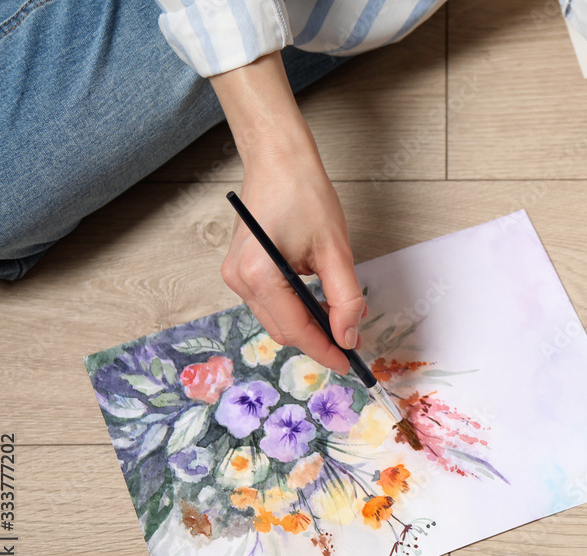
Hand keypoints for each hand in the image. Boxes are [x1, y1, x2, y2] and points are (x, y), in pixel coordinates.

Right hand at [211, 53, 364, 374]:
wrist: (278, 160)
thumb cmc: (304, 194)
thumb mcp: (336, 250)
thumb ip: (345, 298)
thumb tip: (349, 335)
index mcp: (260, 276)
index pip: (296, 330)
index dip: (325, 351)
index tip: (350, 364)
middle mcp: (239, 280)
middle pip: (283, 330)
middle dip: (318, 341)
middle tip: (351, 346)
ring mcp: (235, 276)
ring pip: (276, 320)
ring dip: (307, 326)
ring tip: (338, 325)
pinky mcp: (240, 270)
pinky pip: (270, 303)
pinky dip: (295, 310)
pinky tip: (318, 306)